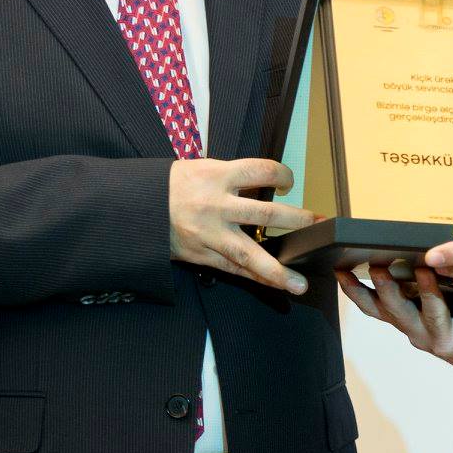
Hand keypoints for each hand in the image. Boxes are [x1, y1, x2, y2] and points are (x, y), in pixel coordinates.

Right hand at [168, 158, 314, 294]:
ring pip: (250, 254)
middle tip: (317, 225)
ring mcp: (210, 233)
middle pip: (266, 214)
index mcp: (217, 175)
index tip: (289, 181)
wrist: (135, 207)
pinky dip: (253, 276)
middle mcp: (217, 205)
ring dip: (277, 270)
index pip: (261, 170)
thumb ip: (232, 177)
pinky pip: (232, 269)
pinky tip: (272, 283)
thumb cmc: (171, 185)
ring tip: (299, 282)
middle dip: (296, 221)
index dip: (282, 174)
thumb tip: (264, 185)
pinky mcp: (201, 254)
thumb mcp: (202, 168)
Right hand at [336, 266, 452, 400]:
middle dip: (385, 289)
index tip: (339, 270)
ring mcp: (446, 340)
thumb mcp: (428, 310)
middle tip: (376, 266)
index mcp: (406, 323)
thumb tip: (398, 252)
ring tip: (424, 268)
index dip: (354, 292)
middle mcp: (420, 334)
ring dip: (426, 291)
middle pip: (396, 311)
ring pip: (433, 313)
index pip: (373, 309)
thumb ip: (413, 290)